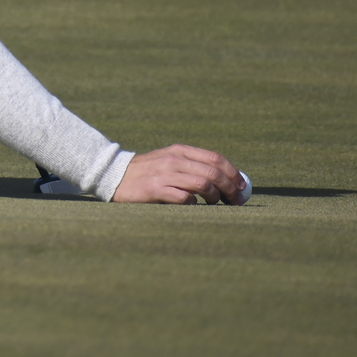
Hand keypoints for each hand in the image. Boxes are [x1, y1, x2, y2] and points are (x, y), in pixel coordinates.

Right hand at [111, 144, 245, 204]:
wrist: (114, 175)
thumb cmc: (148, 173)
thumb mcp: (169, 161)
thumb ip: (192, 166)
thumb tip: (226, 181)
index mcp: (179, 151)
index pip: (214, 158)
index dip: (233, 173)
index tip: (242, 187)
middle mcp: (174, 160)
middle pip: (212, 173)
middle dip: (229, 189)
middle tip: (236, 201)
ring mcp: (164, 174)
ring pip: (202, 184)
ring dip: (215, 197)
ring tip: (215, 204)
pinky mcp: (155, 189)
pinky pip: (184, 198)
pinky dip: (194, 204)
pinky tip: (193, 206)